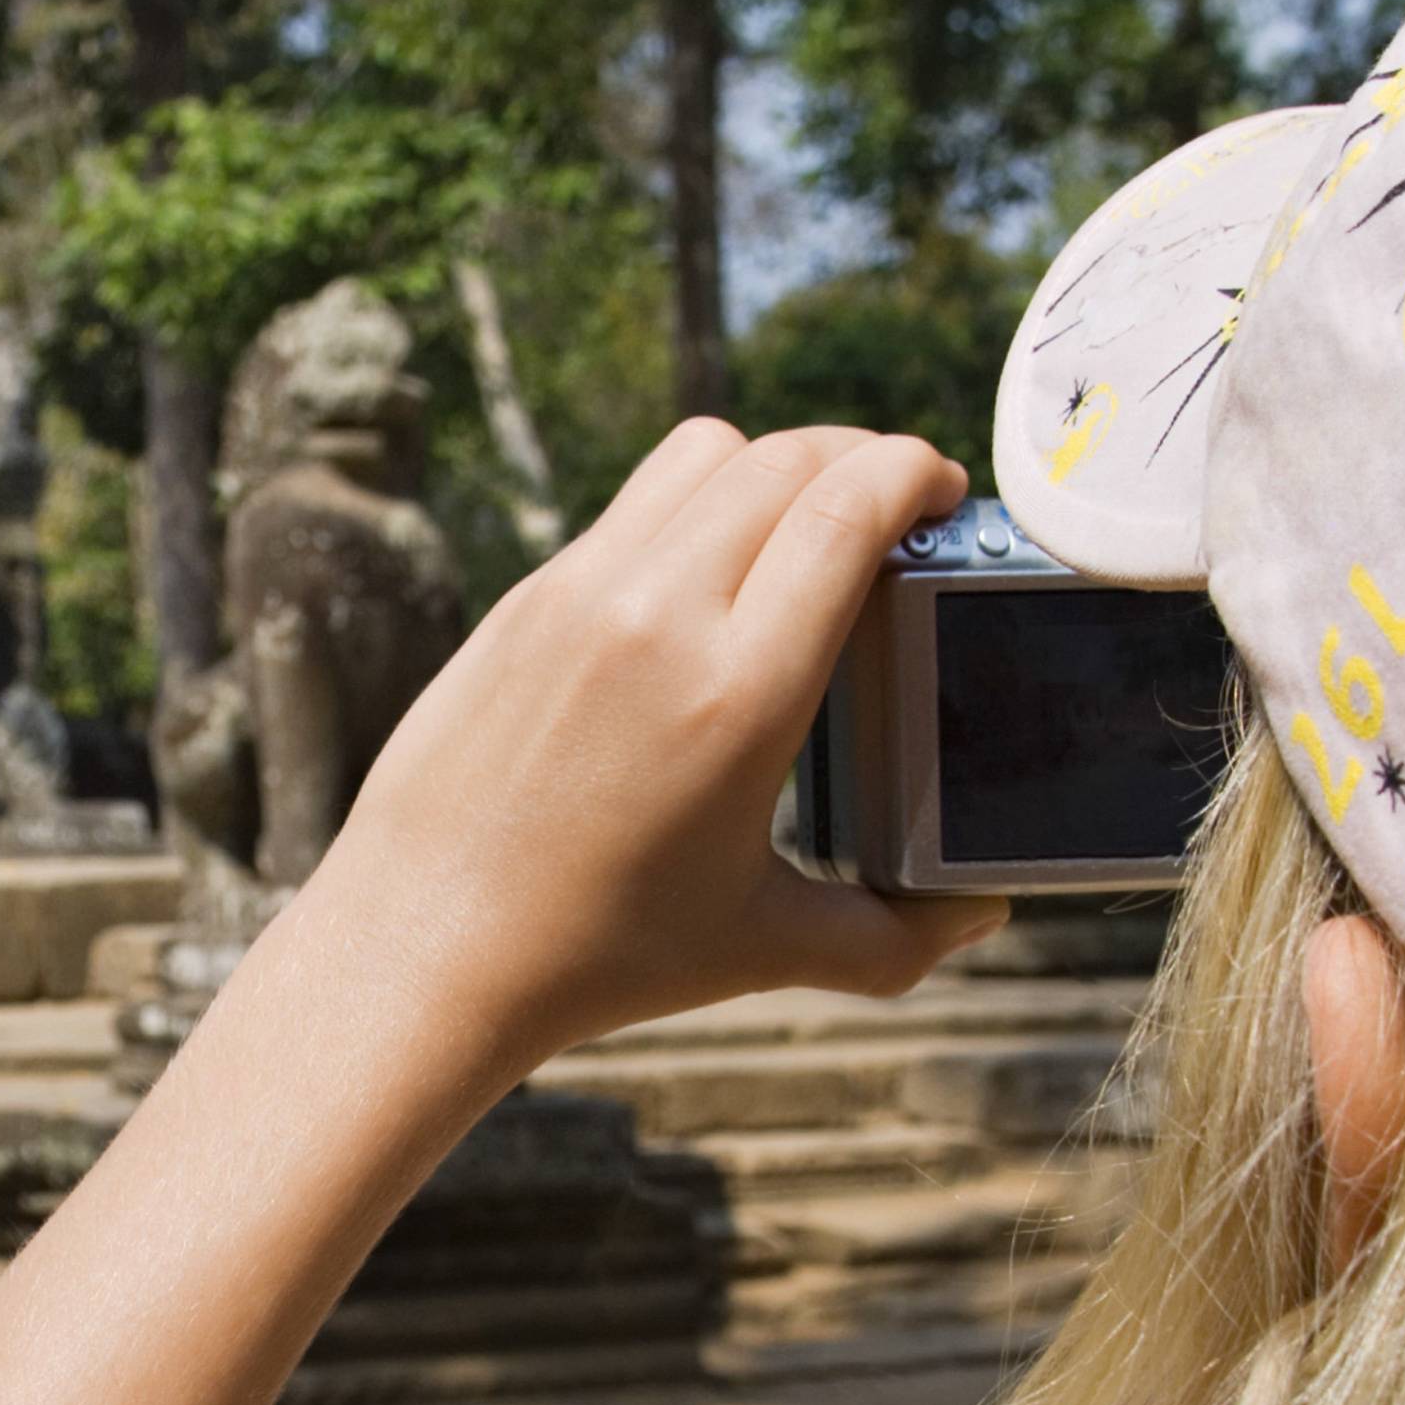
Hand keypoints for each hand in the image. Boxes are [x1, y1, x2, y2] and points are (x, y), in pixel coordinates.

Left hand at [281, 417, 1006, 1079]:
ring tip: (802, 522)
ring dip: (775, 463)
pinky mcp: (527, 596)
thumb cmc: (599, 954)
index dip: (914, 472)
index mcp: (740, 692)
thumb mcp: (765, 948)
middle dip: (862, 458)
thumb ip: (893, 938)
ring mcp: (581, 590)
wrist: (424, 944)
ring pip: (705, 450)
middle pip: (789, 456)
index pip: (847, 507)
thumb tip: (979, 919)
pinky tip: (708, 572)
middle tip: (896, 507)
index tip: (942, 494)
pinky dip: (696, 502)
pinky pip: (634, 500)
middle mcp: (659, 615)